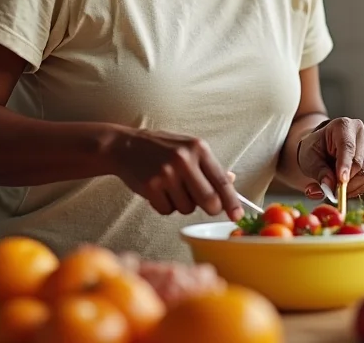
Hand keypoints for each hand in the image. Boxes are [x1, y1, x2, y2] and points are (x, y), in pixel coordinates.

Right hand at [110, 128, 242, 219]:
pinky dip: (165, 206)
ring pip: (187, 208)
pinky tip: (158, 190)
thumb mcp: (188, 147)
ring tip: (171, 186)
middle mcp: (184, 159)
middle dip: (211, 208)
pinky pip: (167, 211)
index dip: (232, 201)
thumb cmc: (161, 148)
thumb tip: (231, 180)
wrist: (125, 146)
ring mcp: (166, 173)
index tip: (238, 216)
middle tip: (204, 204)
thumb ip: (208, 165)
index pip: (221, 180)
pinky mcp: (151, 186)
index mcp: (198, 148)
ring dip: (182, 204)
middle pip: (209, 200)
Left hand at [297, 117, 363, 199]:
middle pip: (358, 162)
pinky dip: (355, 188)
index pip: (347, 146)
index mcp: (343, 125)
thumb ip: (318, 171)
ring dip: (350, 186)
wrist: (323, 147)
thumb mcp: (309, 157)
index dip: (345, 165)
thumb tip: (329, 185)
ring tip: (335, 187)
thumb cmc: (316, 148)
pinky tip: (344, 186)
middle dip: (345, 180)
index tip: (341, 180)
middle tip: (332, 191)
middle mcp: (360, 133)